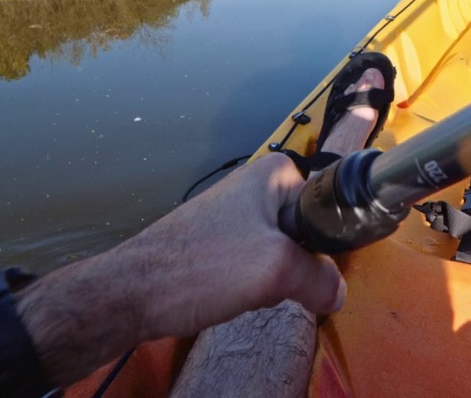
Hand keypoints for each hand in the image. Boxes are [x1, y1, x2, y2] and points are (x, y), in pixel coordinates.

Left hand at [15, 152, 344, 386]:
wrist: (133, 295)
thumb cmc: (195, 268)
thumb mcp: (276, 268)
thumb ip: (320, 278)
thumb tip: (336, 293)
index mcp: (274, 173)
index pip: (330, 205)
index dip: (329, 242)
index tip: (316, 266)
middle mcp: (256, 187)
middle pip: (309, 233)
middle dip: (299, 265)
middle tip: (273, 278)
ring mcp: (238, 216)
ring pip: (285, 255)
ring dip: (276, 280)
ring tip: (248, 287)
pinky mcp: (223, 244)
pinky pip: (261, 267)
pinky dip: (256, 286)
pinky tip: (235, 296)